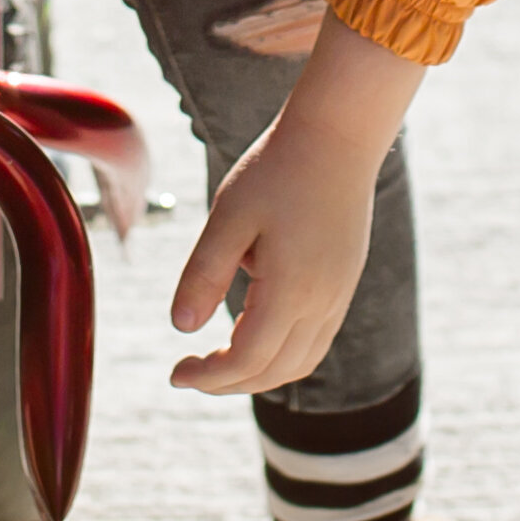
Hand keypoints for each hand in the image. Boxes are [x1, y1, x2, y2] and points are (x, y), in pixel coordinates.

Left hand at [169, 24, 425, 395]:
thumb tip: (181, 329)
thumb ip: (204, 275)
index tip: (175, 372)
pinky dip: (282, 355)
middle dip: (228, 383)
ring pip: (301, 363)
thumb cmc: (277, 170)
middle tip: (188, 373)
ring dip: (258, 375)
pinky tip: (254, 336)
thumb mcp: (229, 217)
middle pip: (275, 372)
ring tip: (218, 364)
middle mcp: (322, 302)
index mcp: (291, 289)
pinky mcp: (344, 284)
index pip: (247, 360)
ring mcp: (339, 295)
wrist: (338, 137)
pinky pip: (315, 341)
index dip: (208, 377)